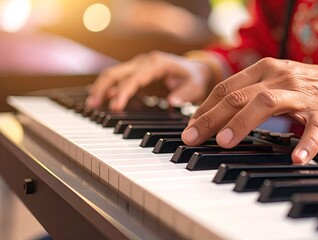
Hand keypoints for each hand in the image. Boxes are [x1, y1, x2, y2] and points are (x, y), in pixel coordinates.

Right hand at [86, 51, 210, 109]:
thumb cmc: (194, 78)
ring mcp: (138, 67)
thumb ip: (185, 94)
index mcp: (157, 64)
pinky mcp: (136, 75)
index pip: (135, 78)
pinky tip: (102, 102)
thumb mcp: (196, 86)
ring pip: (113, 75)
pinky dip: (109, 91)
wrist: (195, 70)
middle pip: (116, 72)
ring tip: (93, 105)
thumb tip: (172, 101)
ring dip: (102, 88)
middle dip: (103, 88)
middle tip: (94, 105)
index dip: (124, 92)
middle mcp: (144, 62)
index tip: (116, 108)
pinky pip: (119, 81)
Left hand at [181, 58, 317, 163]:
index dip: (204, 108)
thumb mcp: (272, 83)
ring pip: (267, 104)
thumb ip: (246, 95)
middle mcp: (279, 77)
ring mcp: (301, 93)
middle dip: (212, 117)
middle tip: (192, 137)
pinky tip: (296, 157)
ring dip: (243, 123)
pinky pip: (314, 128)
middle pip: (238, 96)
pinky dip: (305, 142)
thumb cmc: (304, 87)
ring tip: (225, 142)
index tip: (189, 128)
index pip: (226, 88)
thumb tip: (213, 116)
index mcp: (263, 70)